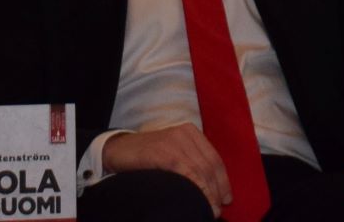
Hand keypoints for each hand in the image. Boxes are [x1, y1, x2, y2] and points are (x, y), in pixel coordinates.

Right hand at [104, 125, 231, 213]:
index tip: (226, 199)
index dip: (223, 181)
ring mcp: (174, 141)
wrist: (117, 150)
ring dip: (208, 193)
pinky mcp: (164, 151)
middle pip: (209, 165)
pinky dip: (196, 189)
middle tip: (217, 210)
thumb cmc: (146, 156)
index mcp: (191, 133)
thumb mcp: (172, 154)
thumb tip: (209, 189)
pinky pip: (186, 172)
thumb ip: (189, 164)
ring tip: (210, 210)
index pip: (214, 158)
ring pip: (200, 170)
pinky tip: (198, 201)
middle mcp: (186, 133)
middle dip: (216, 190)